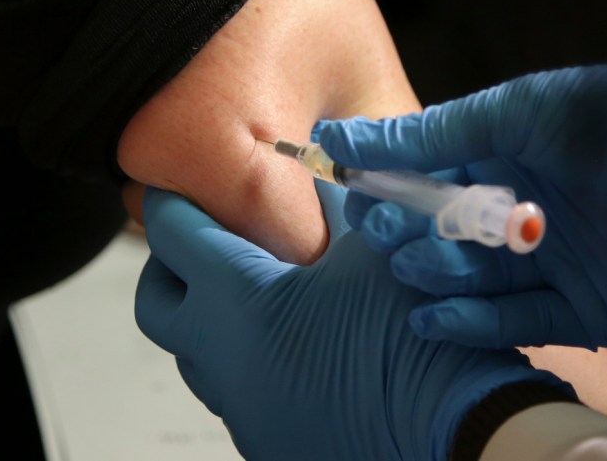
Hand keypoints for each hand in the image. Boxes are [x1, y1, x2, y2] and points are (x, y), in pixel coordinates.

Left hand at [135, 188, 573, 460]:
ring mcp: (238, 406)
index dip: (173, 201)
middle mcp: (219, 358)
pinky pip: (230, 390)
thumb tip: (323, 172)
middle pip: (155, 301)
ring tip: (254, 292)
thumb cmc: (411, 336)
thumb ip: (339, 205)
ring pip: (191, 352)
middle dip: (169, 265)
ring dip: (206, 316)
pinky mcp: (262, 438)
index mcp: (236, 300)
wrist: (451, 428)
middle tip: (203, 241)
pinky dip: (241, 358)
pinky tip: (289, 343)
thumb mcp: (374, 251)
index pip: (172, 233)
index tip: (179, 188)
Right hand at [318, 62, 606, 349]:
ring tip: (415, 263)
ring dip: (435, 275)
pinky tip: (432, 315)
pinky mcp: (582, 313)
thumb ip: (432, 135)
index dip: (386, 188)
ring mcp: (551, 266)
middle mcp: (525, 215)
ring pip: (471, 283)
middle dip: (407, 235)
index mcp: (508, 160)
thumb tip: (343, 138)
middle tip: (383, 231)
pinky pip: (515, 324)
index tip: (351, 192)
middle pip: (443, 237)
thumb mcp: (517, 112)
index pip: (426, 180)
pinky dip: (472, 324)